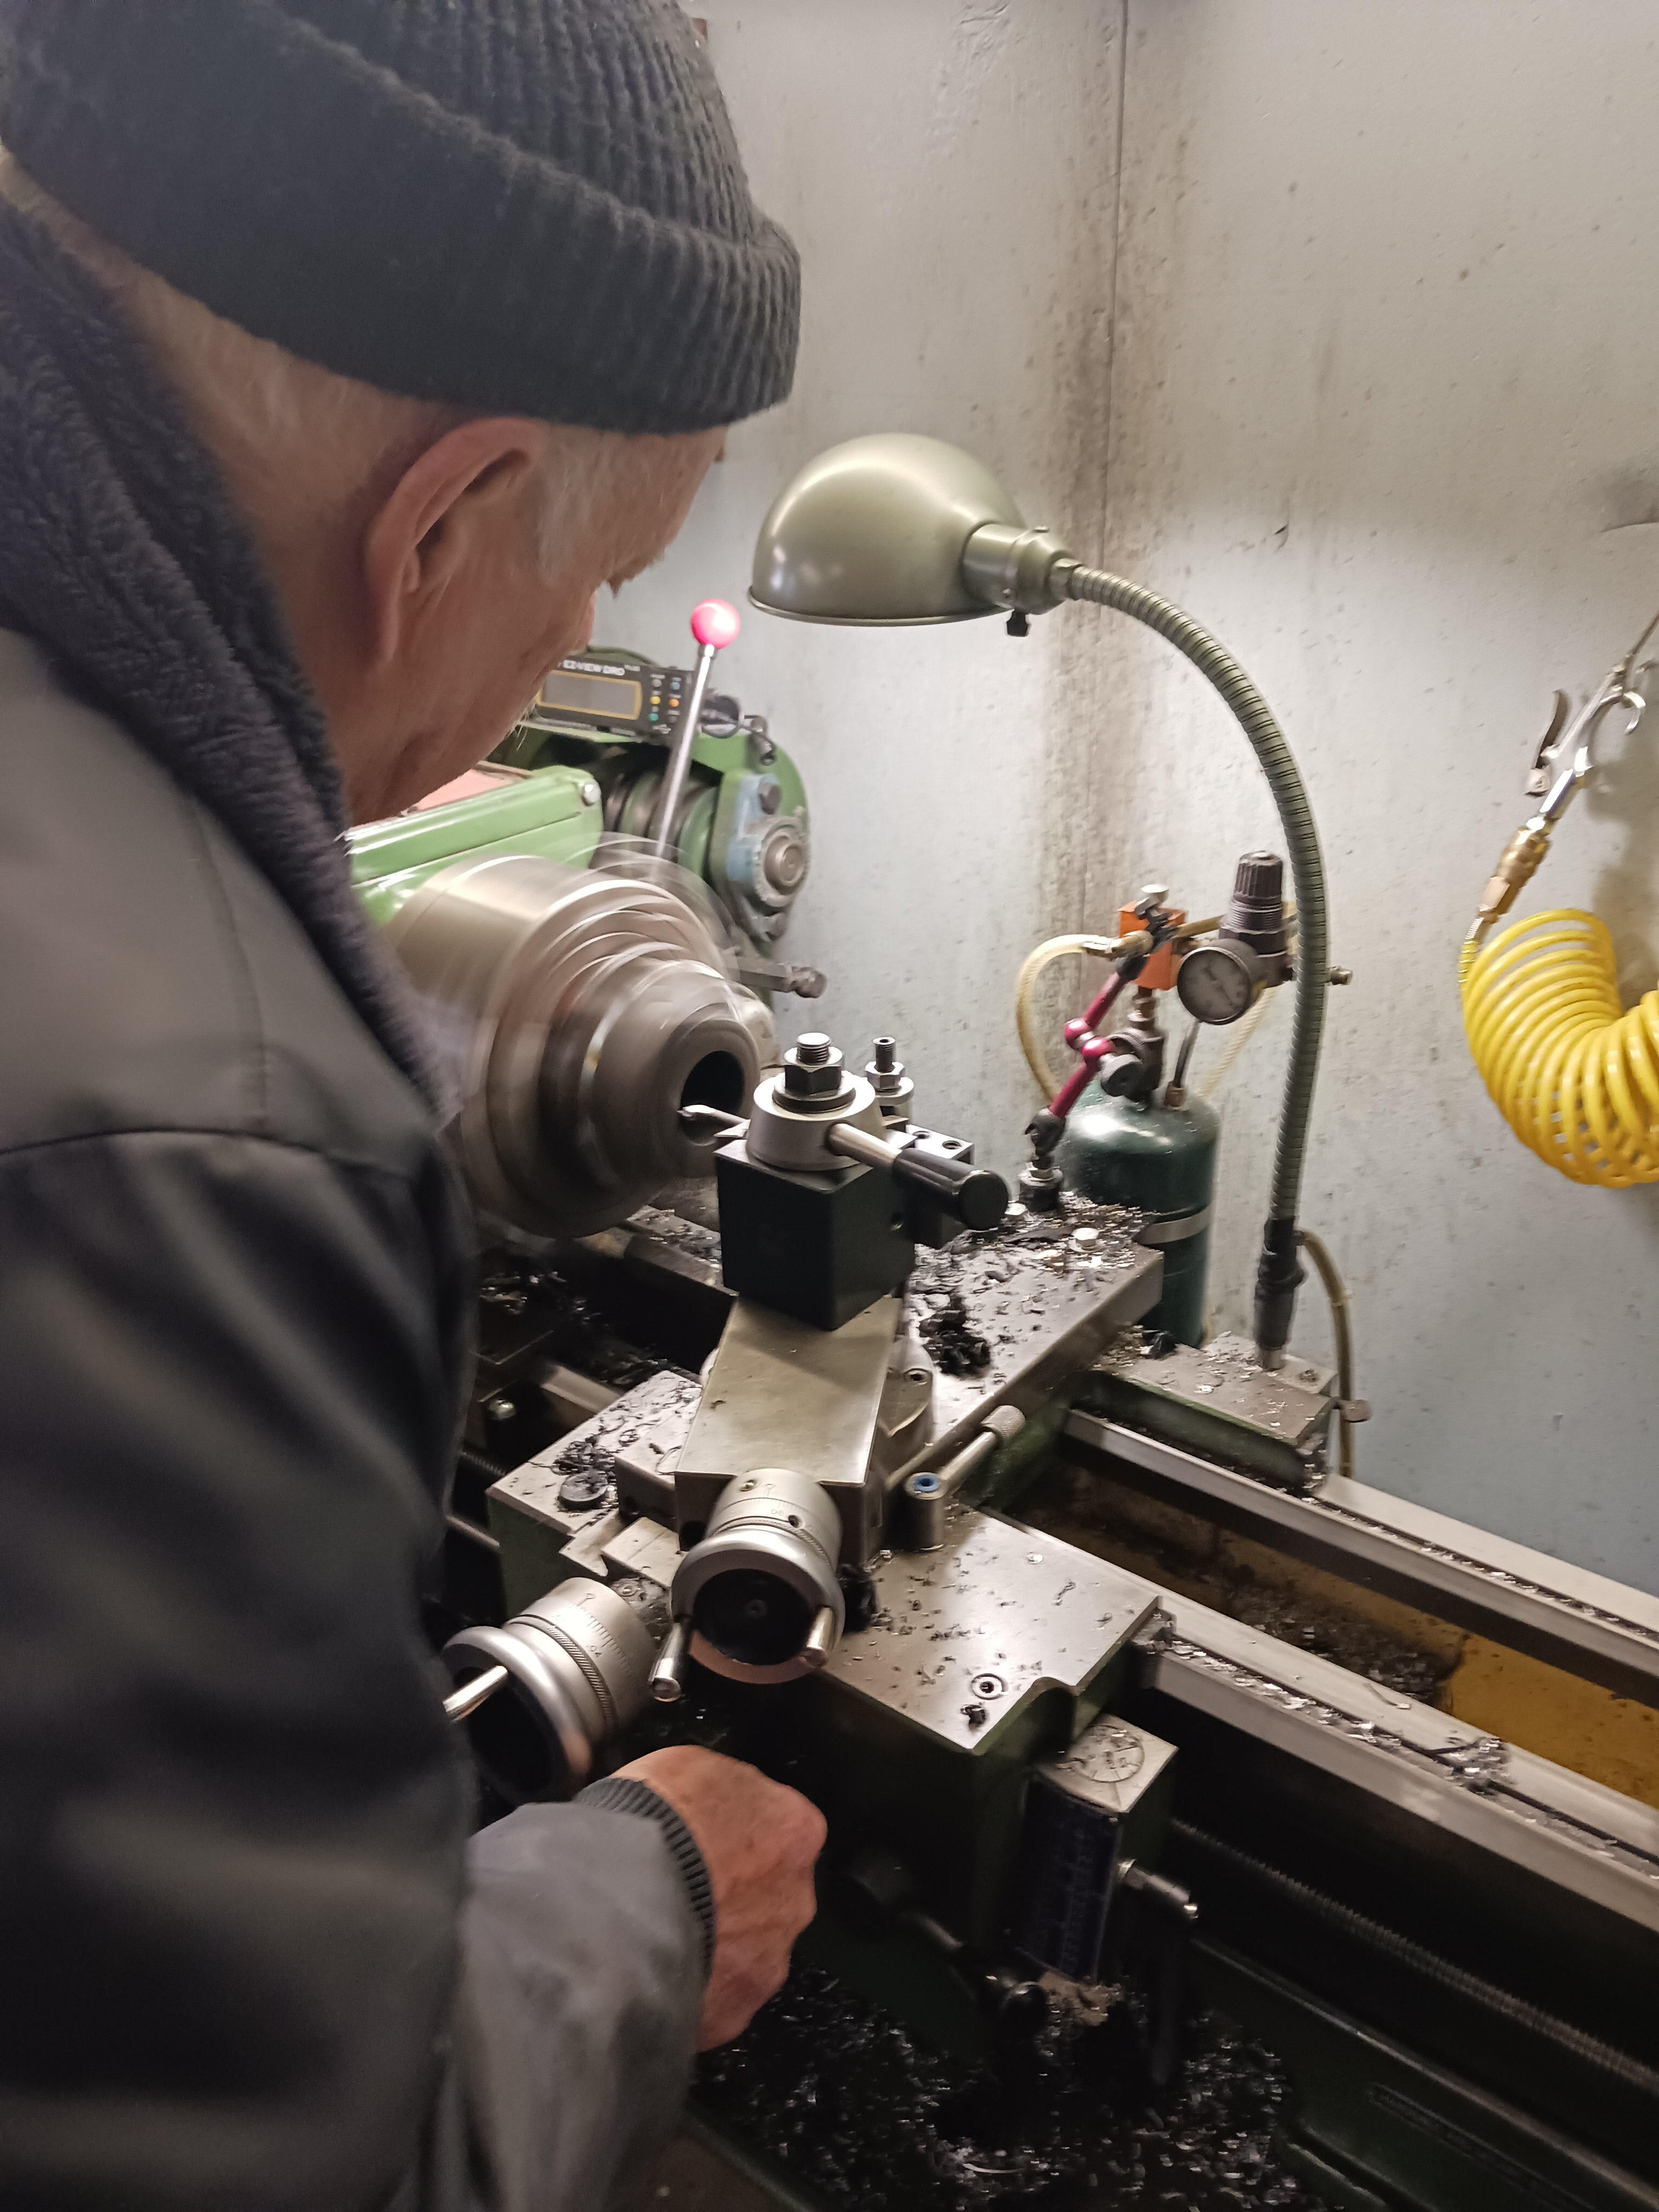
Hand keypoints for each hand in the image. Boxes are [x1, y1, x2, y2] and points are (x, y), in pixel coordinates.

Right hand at [613, 1745, 824, 2048]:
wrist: (621, 1897)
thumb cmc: (655, 1821)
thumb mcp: (690, 1765)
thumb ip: (722, 1792)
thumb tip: (711, 1804)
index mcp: (795, 1830)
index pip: (782, 1829)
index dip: (740, 1836)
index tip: (709, 1839)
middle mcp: (795, 1899)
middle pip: (771, 1897)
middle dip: (735, 1898)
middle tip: (684, 1890)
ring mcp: (768, 1961)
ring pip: (747, 1954)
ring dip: (716, 1947)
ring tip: (661, 1934)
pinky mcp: (733, 2013)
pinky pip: (714, 2000)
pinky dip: (690, 1989)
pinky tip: (653, 1972)